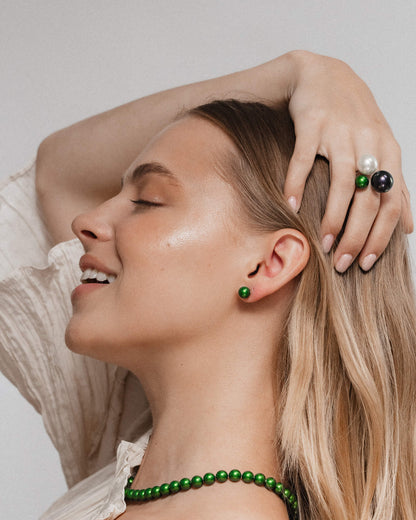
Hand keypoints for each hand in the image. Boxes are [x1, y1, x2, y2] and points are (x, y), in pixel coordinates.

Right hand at [283, 51, 412, 271]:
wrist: (323, 76)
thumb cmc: (353, 118)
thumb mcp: (383, 149)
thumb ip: (397, 187)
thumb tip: (409, 227)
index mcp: (389, 152)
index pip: (391, 203)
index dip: (381, 237)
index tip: (367, 263)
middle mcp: (369, 143)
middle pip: (368, 199)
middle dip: (356, 236)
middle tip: (342, 263)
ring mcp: (340, 133)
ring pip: (342, 184)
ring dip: (332, 218)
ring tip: (322, 243)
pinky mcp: (312, 125)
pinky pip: (303, 161)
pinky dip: (295, 185)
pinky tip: (290, 207)